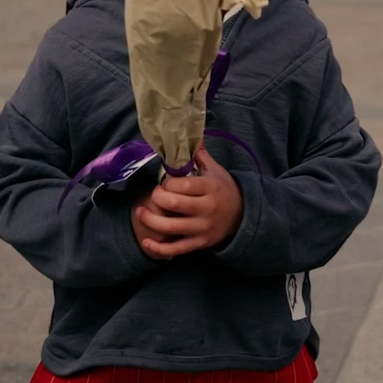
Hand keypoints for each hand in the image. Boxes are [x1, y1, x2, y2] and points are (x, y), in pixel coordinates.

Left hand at [132, 145, 242, 259]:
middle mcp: (206, 208)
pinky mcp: (199, 244)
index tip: (164, 182)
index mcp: (210, 188)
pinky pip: (175, 249)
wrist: (242, 217)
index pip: (182, 184)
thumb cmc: (224, 190)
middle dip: (156, 198)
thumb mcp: (215, 170)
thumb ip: (200, 155)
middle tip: (154, 195)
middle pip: (173, 204)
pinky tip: (146, 241)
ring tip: (140, 212)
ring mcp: (202, 228)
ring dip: (150, 220)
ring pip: (170, 227)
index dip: (167, 183)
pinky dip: (158, 248)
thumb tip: (189, 133)